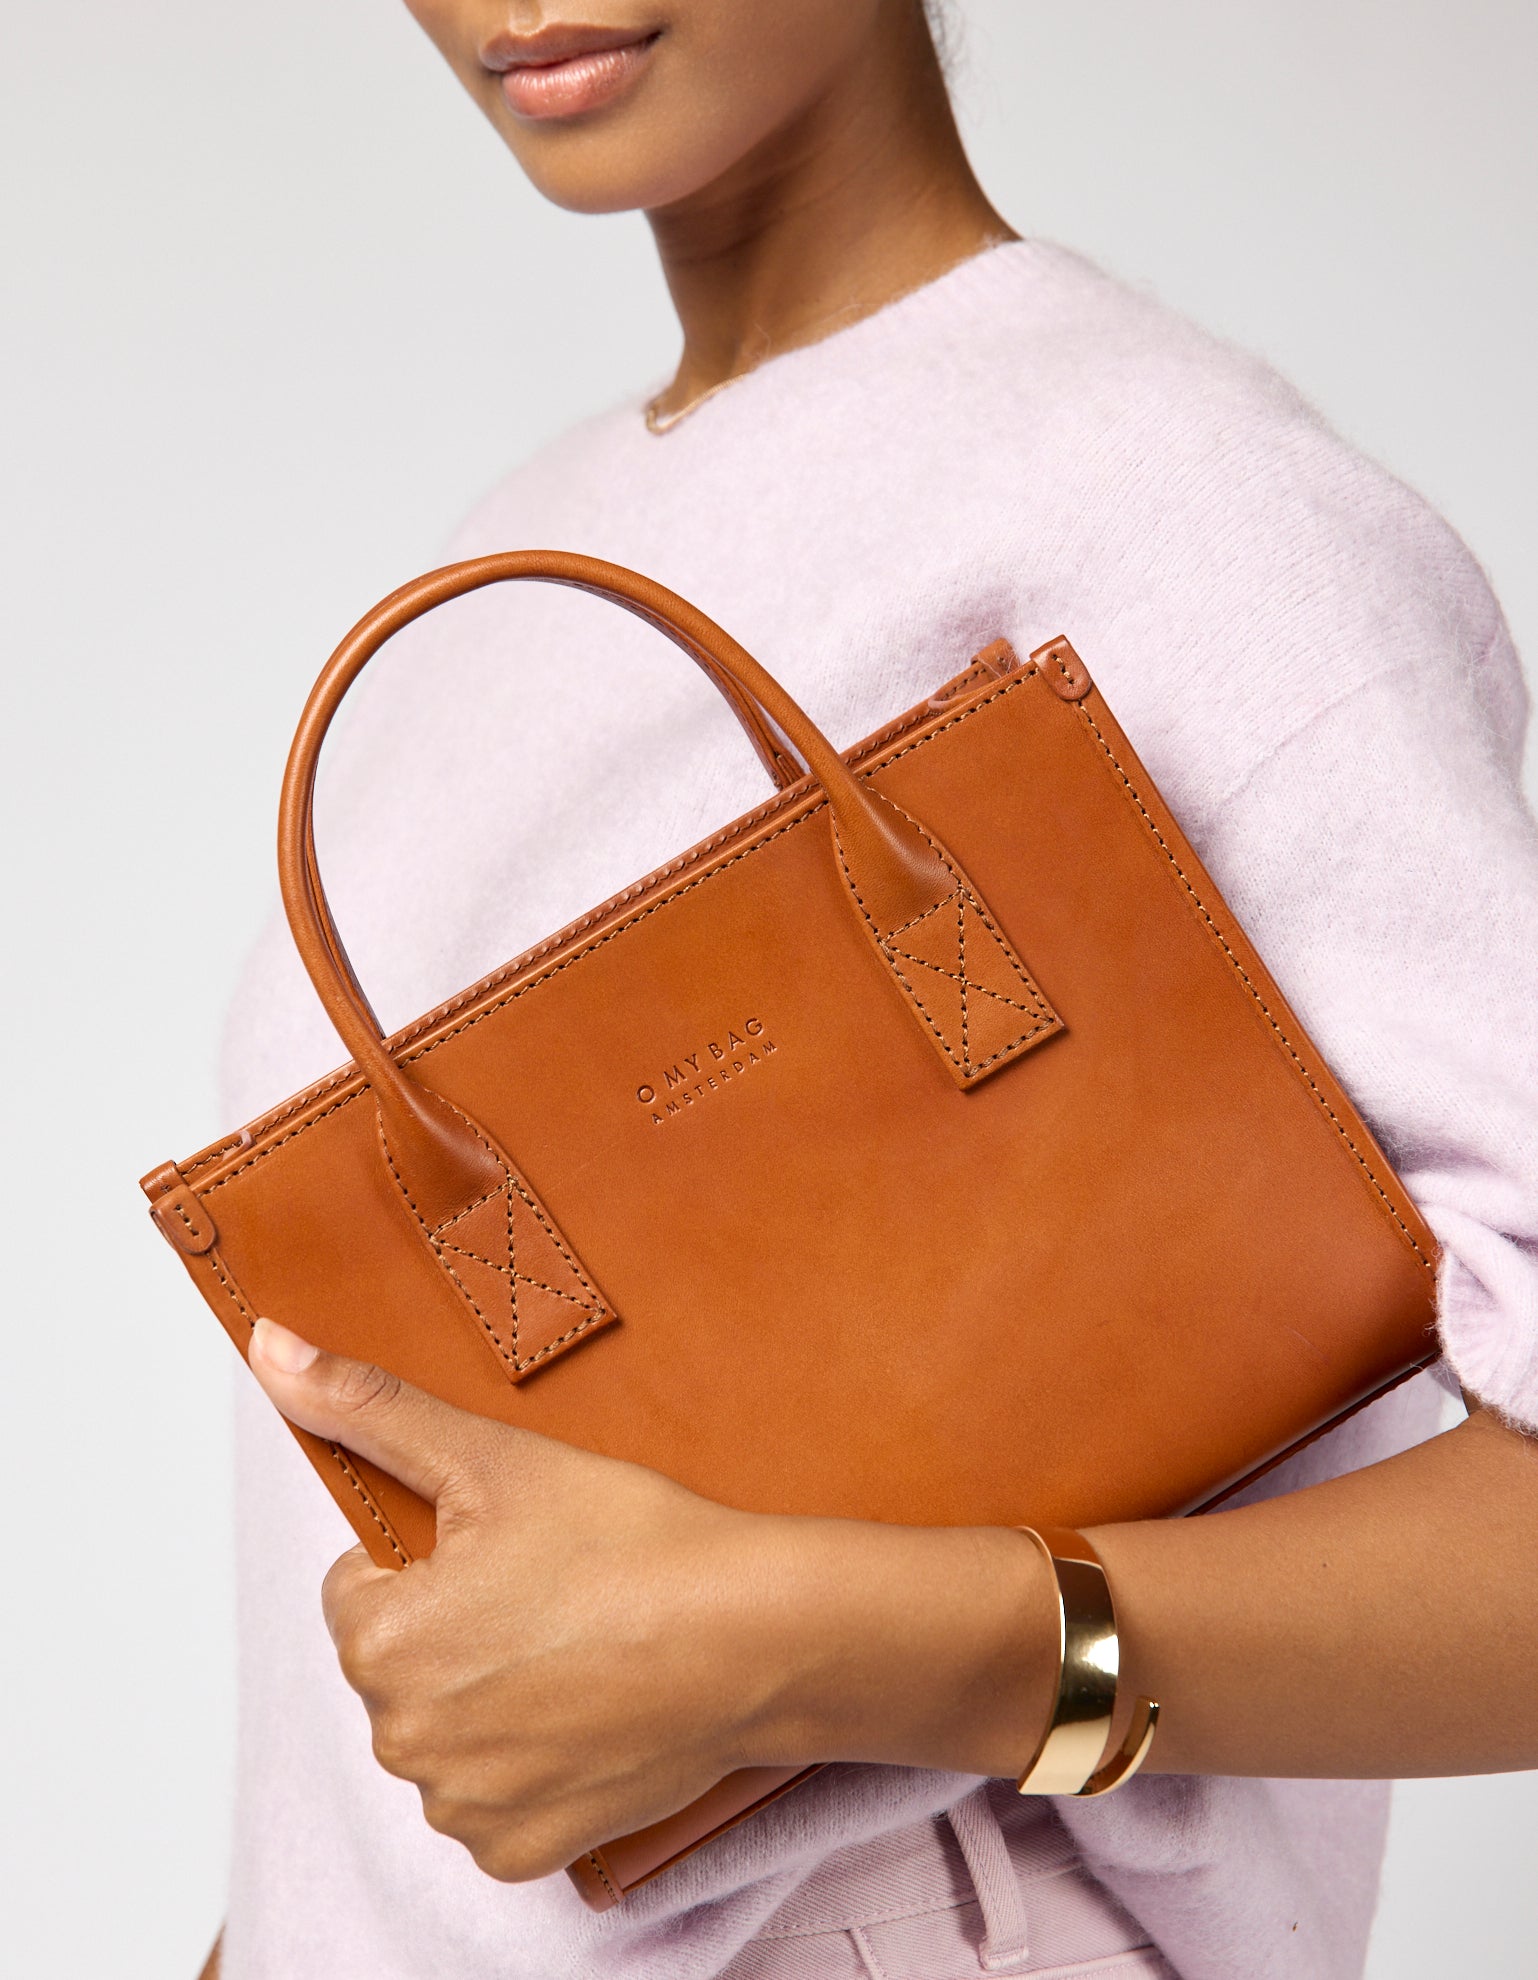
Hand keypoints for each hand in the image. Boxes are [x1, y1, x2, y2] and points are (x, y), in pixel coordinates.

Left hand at [247, 1318, 1051, 1881]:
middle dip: (458, 1628)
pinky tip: (589, 1712)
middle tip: (552, 1591)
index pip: (361, 1586)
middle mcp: (403, 1739)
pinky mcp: (524, 1849)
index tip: (510, 1547)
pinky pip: (496, 1802)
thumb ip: (371, 1407)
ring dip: (491, 1699)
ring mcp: (465, 1804)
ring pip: (448, 1731)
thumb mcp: (491, 1455)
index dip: (436, 1556)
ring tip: (578, 1647)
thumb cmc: (632, 1543)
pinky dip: (532, 1766)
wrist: (753, 1632)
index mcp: (380, 1640)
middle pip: (402, 1663)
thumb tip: (272, 1350)